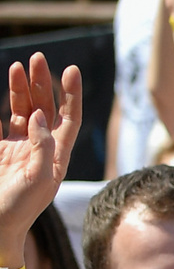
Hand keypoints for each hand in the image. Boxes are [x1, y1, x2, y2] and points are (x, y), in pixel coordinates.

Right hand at [0, 55, 82, 243]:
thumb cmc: (17, 210)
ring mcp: (18, 149)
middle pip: (46, 108)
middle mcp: (41, 150)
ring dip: (22, 89)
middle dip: (43, 83)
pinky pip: (3, 123)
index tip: (72, 70)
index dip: (71, 95)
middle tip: (38, 59)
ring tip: (19, 66)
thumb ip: (42, 147)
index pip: (70, 119)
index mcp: (57, 157)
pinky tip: (4, 89)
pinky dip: (4, 106)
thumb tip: (42, 115)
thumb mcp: (37, 180)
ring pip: (23, 111)